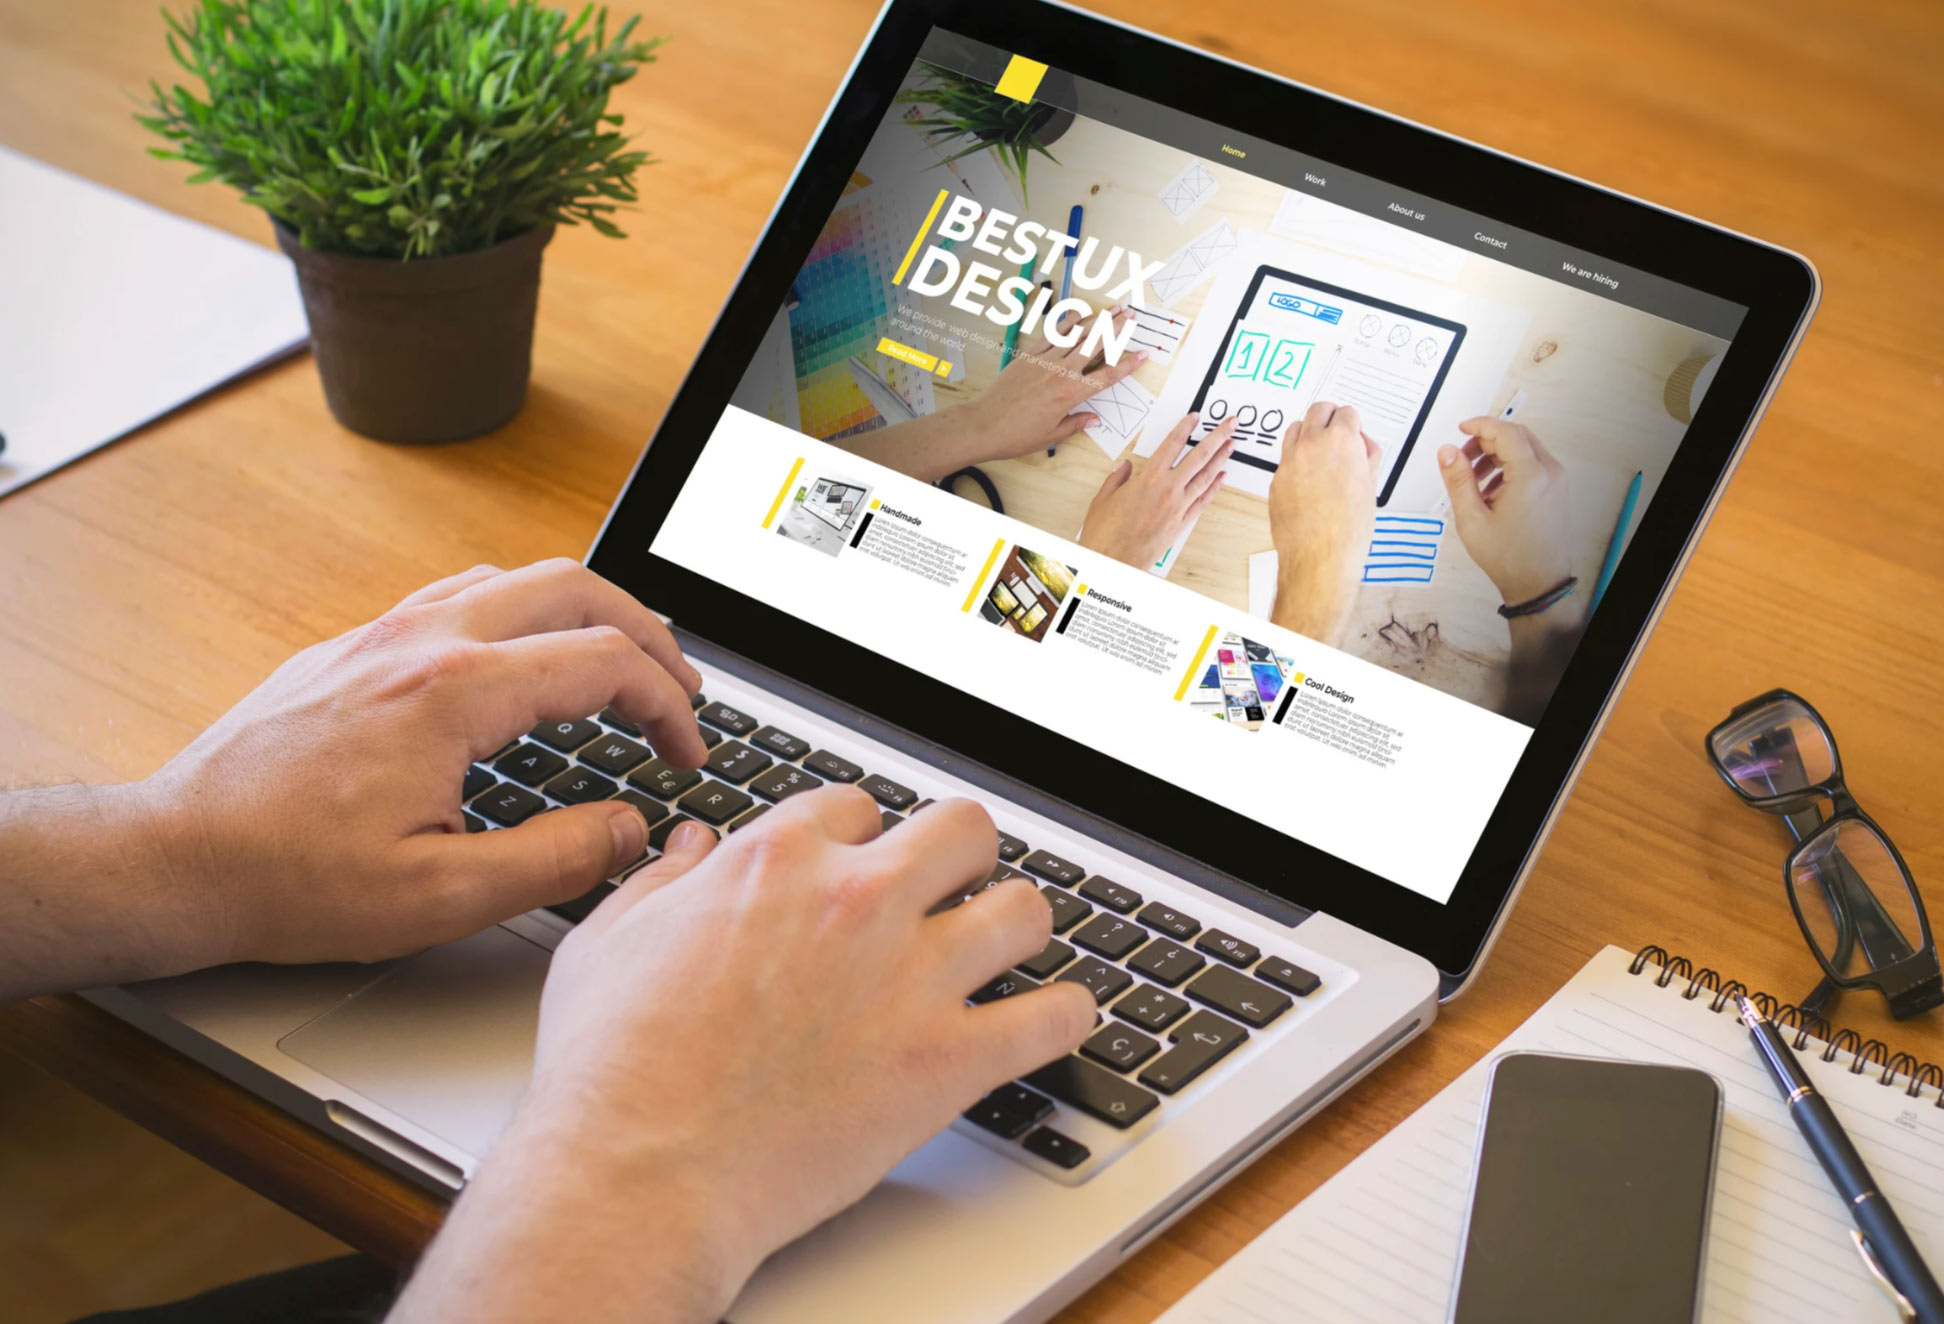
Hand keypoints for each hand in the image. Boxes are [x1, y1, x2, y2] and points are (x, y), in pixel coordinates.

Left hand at [136, 559, 706, 969]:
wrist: (175, 856)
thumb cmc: (289, 879)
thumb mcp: (438, 898)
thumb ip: (553, 860)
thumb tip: (629, 829)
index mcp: (454, 693)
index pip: (604, 663)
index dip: (669, 706)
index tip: (686, 754)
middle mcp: (423, 639)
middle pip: (575, 587)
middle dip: (648, 634)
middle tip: (680, 691)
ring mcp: (385, 631)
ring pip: (519, 577)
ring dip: (588, 613)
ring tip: (623, 666)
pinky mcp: (357, 644)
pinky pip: (465, 593)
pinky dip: (526, 613)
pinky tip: (530, 660)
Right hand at [391, 789, 1095, 1323]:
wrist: (640, 1173)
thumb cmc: (611, 1069)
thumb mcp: (608, 942)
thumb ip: (661, 882)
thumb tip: (689, 846)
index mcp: (777, 860)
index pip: (859, 806)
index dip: (861, 839)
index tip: (861, 871)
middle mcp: (857, 900)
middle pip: (964, 829)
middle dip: (961, 857)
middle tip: (951, 893)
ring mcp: (912, 975)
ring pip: (1024, 909)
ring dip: (1018, 927)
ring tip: (1005, 951)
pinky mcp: (949, 1059)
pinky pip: (1056, 1017)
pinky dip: (1065, 1019)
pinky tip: (1051, 1022)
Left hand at [957, 305, 1149, 460]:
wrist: (983, 424)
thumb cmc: (1015, 434)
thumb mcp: (1051, 435)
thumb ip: (1075, 423)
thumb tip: (1093, 419)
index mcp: (1071, 394)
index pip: (1107, 376)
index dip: (1128, 365)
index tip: (1143, 354)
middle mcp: (1061, 372)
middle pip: (1096, 345)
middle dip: (1116, 328)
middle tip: (1131, 315)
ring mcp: (1045, 360)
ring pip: (1077, 335)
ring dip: (1097, 320)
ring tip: (1112, 309)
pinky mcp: (1029, 355)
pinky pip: (1053, 335)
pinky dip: (1067, 323)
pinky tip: (1078, 314)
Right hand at [1078, 413, 1235, 566]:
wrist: (1114, 561)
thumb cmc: (1105, 532)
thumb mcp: (1104, 498)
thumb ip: (1117, 478)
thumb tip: (1125, 466)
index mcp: (1148, 478)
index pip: (1172, 445)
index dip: (1185, 428)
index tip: (1195, 417)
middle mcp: (1168, 489)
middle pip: (1199, 456)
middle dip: (1217, 437)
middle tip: (1231, 424)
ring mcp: (1179, 506)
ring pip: (1205, 476)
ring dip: (1221, 459)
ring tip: (1232, 445)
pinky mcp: (1182, 522)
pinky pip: (1203, 500)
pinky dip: (1214, 487)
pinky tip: (1222, 476)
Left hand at [1267, 402, 1381, 647]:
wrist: (1320, 558)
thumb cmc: (1347, 531)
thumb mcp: (1370, 487)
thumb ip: (1367, 457)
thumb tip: (1362, 446)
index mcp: (1340, 442)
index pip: (1346, 412)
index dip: (1353, 423)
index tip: (1353, 430)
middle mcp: (1310, 446)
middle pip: (1317, 410)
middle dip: (1330, 417)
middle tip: (1337, 429)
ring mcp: (1289, 462)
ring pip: (1295, 429)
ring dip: (1309, 433)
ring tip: (1320, 450)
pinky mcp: (1275, 480)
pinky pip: (1285, 458)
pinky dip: (1296, 460)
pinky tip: (1308, 478)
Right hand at [1437, 417, 1573, 604]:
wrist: (1538, 582)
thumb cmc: (1507, 556)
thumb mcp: (1472, 518)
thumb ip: (1458, 480)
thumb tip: (1447, 451)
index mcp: (1530, 475)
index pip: (1505, 432)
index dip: (1481, 425)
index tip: (1461, 429)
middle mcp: (1549, 472)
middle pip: (1517, 436)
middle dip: (1487, 440)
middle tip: (1463, 457)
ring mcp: (1556, 480)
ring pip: (1525, 449)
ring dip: (1498, 454)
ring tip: (1474, 479)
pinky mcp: (1557, 490)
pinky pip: (1533, 465)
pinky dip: (1511, 467)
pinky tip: (1491, 490)